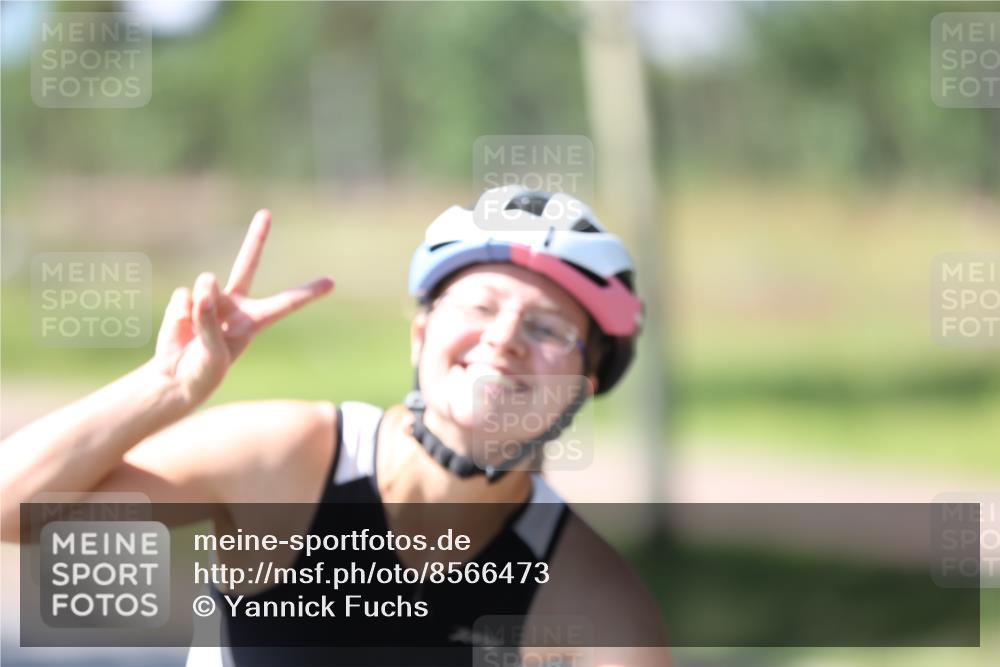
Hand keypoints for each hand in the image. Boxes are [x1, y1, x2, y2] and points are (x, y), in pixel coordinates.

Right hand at [151, 210, 333, 406]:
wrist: (175, 379)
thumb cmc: (204, 372)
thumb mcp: (214, 353)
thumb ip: (207, 320)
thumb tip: (200, 286)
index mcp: (254, 321)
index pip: (287, 303)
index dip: (309, 293)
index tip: (332, 282)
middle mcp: (235, 305)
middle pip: (246, 264)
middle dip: (256, 238)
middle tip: (266, 214)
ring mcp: (210, 300)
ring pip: (207, 284)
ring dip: (201, 304)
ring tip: (196, 331)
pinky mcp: (185, 301)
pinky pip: (184, 297)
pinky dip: (181, 313)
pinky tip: (181, 328)